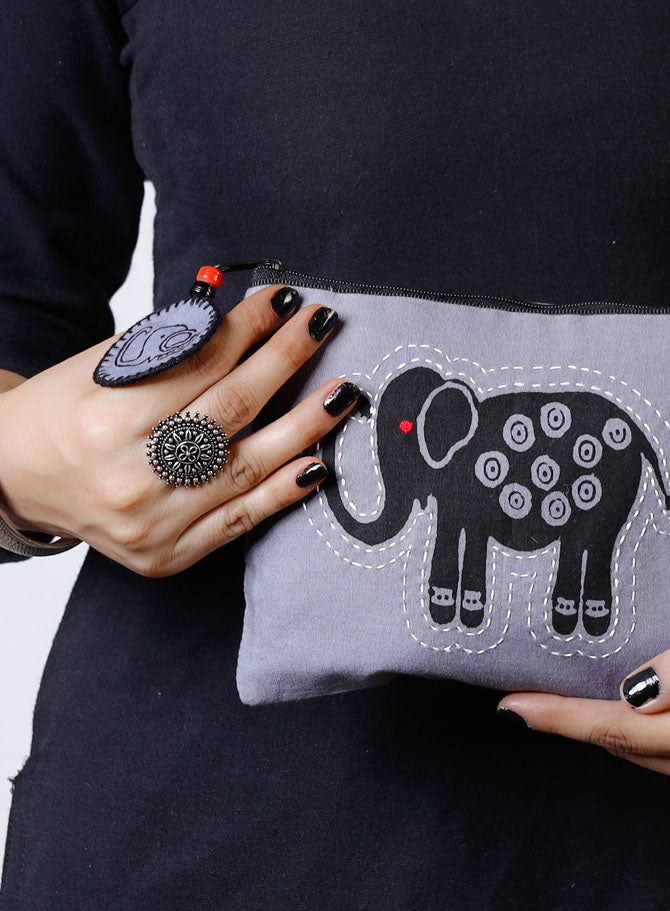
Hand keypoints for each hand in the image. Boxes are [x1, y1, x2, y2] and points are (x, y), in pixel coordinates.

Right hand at [0, 284, 356, 575]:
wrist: (13, 480)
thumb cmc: (63, 415)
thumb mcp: (100, 369)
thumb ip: (170, 351)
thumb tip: (244, 322)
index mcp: (106, 421)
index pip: (200, 365)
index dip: (249, 329)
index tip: (284, 302)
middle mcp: (132, 476)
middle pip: (231, 409)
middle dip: (284, 361)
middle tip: (321, 327)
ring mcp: (154, 523)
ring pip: (248, 467)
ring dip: (305, 426)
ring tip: (342, 394)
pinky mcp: (169, 555)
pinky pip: (241, 520)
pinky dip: (284, 491)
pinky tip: (319, 463)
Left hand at [496, 574, 669, 808]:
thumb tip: (633, 692)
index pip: (628, 731)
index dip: (566, 719)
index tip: (514, 708)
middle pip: (636, 749)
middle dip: (578, 724)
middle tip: (524, 698)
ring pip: (657, 757)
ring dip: (612, 729)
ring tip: (561, 700)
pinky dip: (648, 735)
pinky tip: (629, 709)